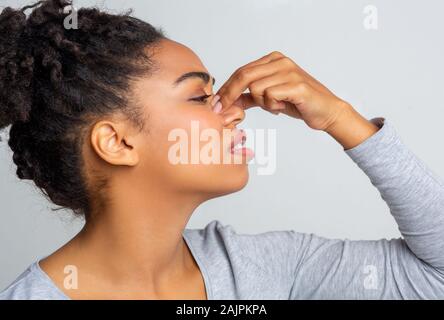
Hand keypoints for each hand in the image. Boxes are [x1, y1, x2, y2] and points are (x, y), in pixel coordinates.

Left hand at [216, 51, 350, 131]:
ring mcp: (289, 71)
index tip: (215, 103)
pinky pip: (270, 96)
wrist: (326, 111)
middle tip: (221, 110)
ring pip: (256, 88)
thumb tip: (228, 102)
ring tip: (276, 106)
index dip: (226, 88)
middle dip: (229, 94)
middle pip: (244, 75)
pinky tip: (283, 107)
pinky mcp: (297, 85)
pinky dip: (272, 106)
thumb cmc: (298, 104)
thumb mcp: (269, 99)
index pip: (241, 71)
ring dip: (262, 103)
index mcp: (273, 60)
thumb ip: (250, 97)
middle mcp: (280, 61)